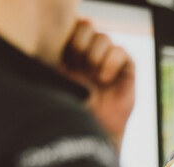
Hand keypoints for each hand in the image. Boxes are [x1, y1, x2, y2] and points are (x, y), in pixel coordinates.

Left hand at [59, 18, 134, 152]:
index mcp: (69, 54)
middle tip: (78, 63)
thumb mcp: (55, 85)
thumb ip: (53, 64)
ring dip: (96, 54)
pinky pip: (121, 52)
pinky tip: (105, 79)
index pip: (70, 27)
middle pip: (87, 26)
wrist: (94, 133)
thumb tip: (48, 47)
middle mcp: (89, 55)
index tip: (63, 57)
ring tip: (93, 76)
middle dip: (80, 42)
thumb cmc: (70, 113)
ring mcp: (108, 62)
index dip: (67, 35)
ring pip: (104, 38)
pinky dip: (112, 62)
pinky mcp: (125, 70)